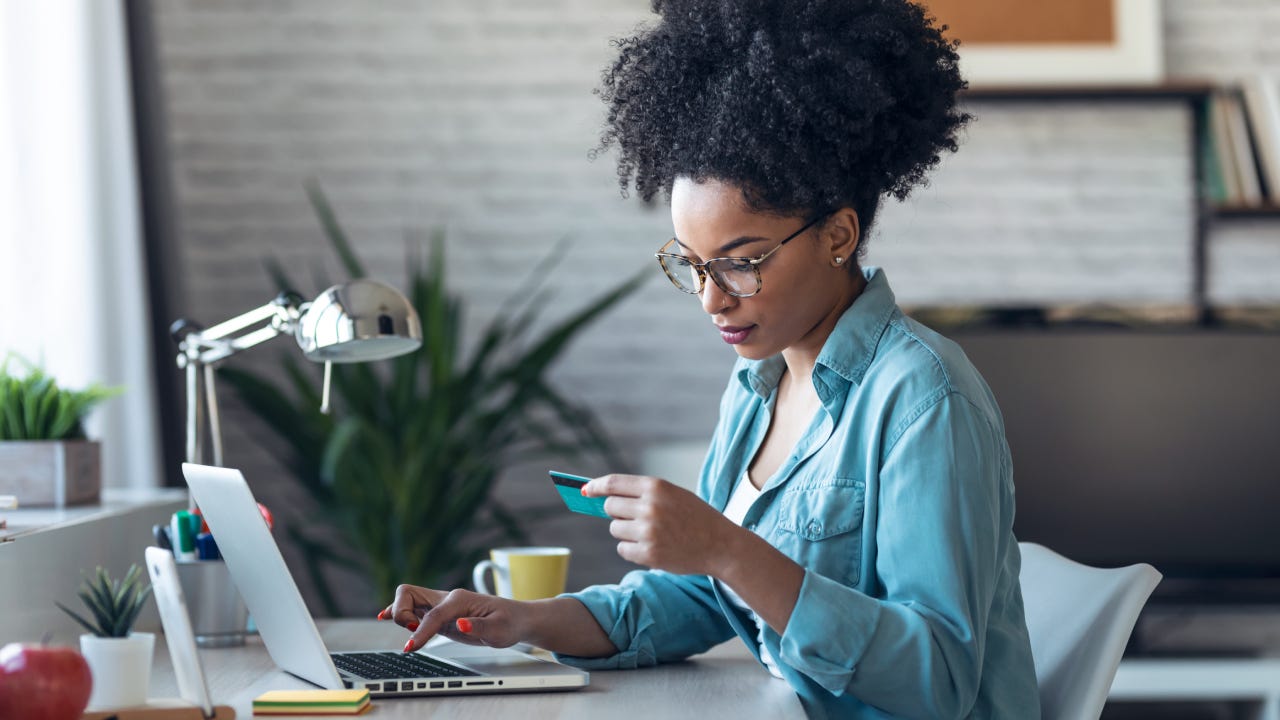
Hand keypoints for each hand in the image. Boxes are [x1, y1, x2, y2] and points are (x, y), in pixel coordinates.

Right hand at [376, 585, 525, 652]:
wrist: (516, 618)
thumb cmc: (509, 622)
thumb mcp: (500, 629)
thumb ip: (479, 626)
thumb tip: (460, 623)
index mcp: (459, 600)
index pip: (432, 614)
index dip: (419, 631)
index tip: (409, 648)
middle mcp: (447, 598)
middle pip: (409, 593)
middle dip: (401, 613)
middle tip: (411, 633)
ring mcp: (441, 605)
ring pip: (407, 598)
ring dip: (398, 613)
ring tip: (406, 632)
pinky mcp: (439, 614)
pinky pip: (412, 608)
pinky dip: (397, 612)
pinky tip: (384, 616)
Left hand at [584, 474, 739, 575]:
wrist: (721, 544)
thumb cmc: (695, 517)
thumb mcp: (673, 494)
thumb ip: (642, 494)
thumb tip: (602, 498)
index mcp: (656, 487)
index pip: (613, 483)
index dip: (595, 486)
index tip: (585, 490)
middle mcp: (650, 507)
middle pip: (610, 507)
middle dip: (615, 511)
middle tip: (631, 516)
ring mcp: (648, 532)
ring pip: (614, 529)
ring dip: (626, 531)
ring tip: (649, 533)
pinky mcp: (649, 554)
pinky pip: (622, 549)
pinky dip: (631, 548)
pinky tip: (652, 546)